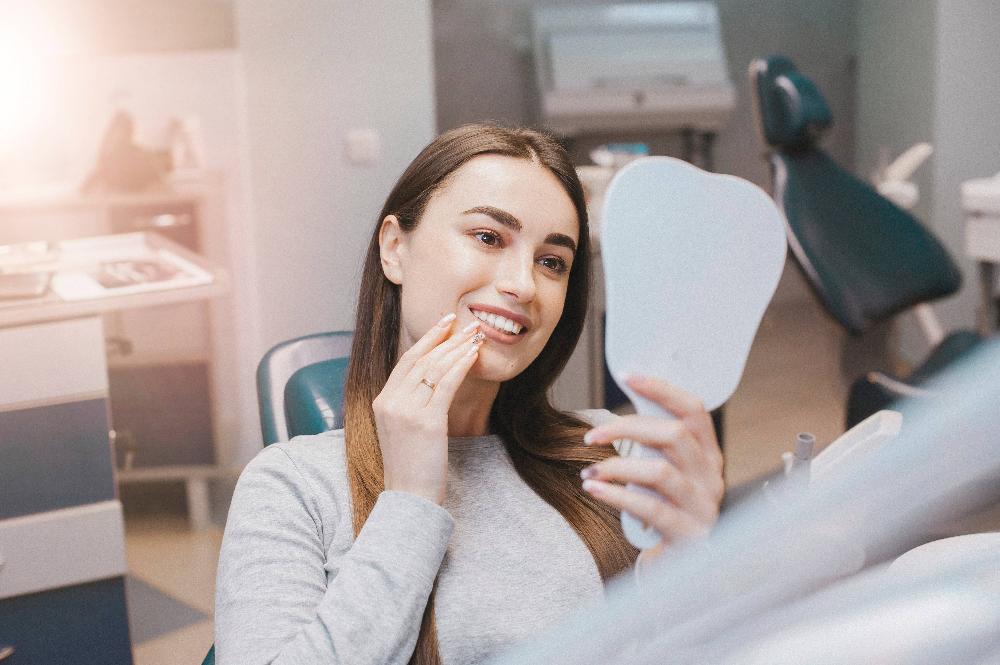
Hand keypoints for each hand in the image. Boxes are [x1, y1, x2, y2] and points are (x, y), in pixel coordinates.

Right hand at [372, 313, 482, 503]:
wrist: (409, 498)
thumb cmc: (411, 468)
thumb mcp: (402, 430)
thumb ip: (409, 405)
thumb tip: (431, 383)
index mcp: (381, 401)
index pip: (406, 361)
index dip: (426, 340)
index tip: (443, 324)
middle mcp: (390, 402)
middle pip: (420, 359)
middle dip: (444, 337)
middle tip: (464, 322)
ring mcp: (406, 411)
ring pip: (434, 368)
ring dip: (456, 348)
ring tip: (475, 335)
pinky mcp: (426, 421)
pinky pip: (445, 384)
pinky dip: (461, 366)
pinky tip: (473, 355)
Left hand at [580, 375, 723, 553]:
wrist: (682, 568)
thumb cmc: (666, 512)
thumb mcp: (665, 475)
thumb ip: (653, 446)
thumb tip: (618, 410)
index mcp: (709, 455)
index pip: (693, 410)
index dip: (662, 389)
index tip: (628, 376)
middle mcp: (712, 477)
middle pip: (674, 435)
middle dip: (627, 427)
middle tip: (590, 436)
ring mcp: (703, 507)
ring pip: (661, 472)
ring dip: (617, 466)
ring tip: (588, 472)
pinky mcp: (688, 535)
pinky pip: (651, 509)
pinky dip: (618, 496)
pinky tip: (594, 490)